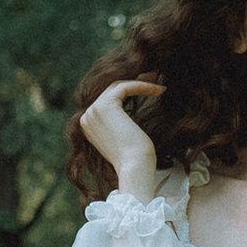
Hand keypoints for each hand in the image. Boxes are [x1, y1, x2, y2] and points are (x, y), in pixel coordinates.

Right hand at [80, 76, 163, 200]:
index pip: (107, 100)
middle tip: (154, 78)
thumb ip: (120, 124)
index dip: (128, 91)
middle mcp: (87, 117)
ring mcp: (93, 111)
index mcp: (89, 125)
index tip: (147, 87)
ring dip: (140, 82)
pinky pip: (125, 87)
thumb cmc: (135, 158)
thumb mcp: (125, 137)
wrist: (135, 168)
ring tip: (158, 82)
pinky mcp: (105, 105)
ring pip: (118, 86)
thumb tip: (129, 113)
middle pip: (111, 90)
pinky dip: (143, 86)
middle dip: (133, 82)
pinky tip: (159, 90)